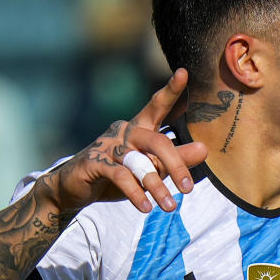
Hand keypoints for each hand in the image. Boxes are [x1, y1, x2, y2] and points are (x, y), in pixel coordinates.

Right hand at [41, 68, 207, 213]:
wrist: (74, 190)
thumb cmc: (118, 174)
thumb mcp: (151, 168)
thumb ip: (177, 159)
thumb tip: (205, 149)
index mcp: (140, 127)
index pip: (158, 106)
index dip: (171, 90)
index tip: (184, 72)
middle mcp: (125, 130)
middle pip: (158, 142)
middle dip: (176, 165)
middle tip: (189, 189)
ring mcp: (108, 145)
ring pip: (140, 163)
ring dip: (157, 187)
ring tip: (170, 207)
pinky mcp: (95, 162)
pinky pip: (121, 177)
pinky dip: (136, 193)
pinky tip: (145, 207)